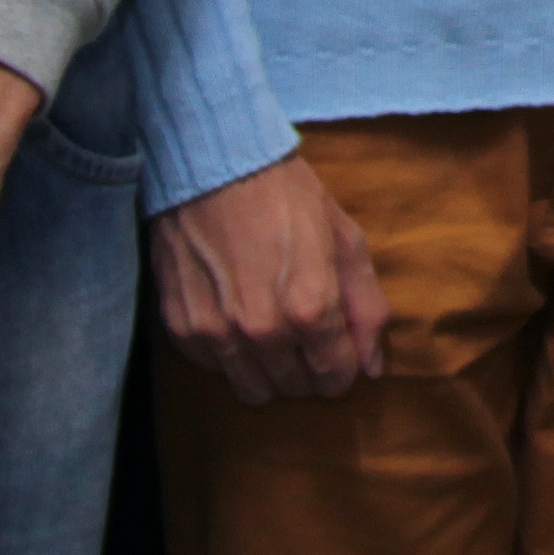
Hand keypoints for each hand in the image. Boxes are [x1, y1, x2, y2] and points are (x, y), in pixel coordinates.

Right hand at [149, 149, 387, 405]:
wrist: (214, 164)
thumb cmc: (288, 196)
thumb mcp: (345, 239)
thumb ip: (366, 307)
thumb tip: (373, 367)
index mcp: (310, 308)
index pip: (335, 377)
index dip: (343, 368)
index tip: (339, 353)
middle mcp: (261, 330)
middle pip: (295, 388)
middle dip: (308, 370)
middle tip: (306, 336)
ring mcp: (216, 332)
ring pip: (253, 390)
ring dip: (269, 371)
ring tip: (273, 333)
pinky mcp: (180, 326)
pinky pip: (213, 368)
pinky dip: (228, 354)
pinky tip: (236, 318)